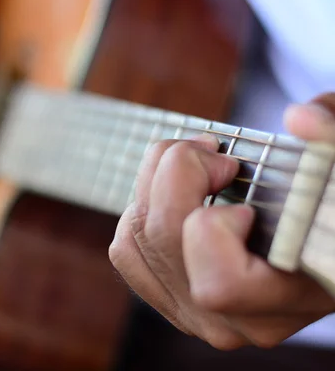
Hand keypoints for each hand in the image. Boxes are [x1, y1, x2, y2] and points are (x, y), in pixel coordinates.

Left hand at [109, 94, 334, 349]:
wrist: (317, 241)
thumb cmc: (330, 201)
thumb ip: (334, 140)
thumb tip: (299, 118)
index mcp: (292, 298)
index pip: (220, 285)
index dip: (215, 228)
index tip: (245, 202)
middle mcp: (238, 321)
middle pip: (164, 239)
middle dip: (180, 173)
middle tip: (216, 155)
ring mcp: (198, 314)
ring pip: (136, 239)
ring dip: (155, 181)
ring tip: (198, 164)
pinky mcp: (170, 299)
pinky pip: (126, 251)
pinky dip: (139, 210)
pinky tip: (176, 196)